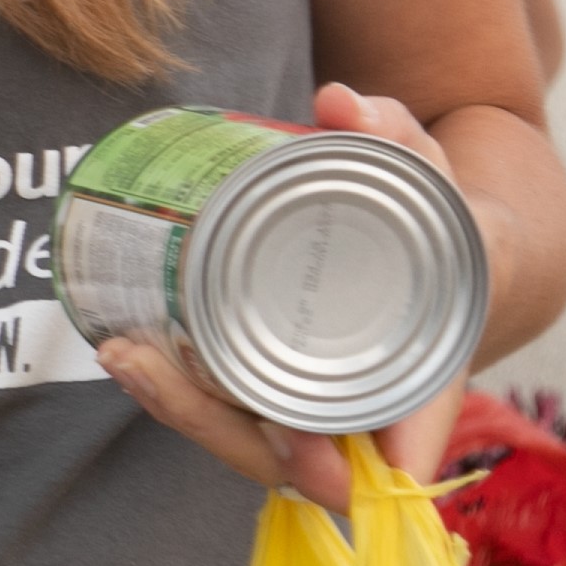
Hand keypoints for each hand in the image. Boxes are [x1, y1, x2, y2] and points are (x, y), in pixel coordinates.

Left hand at [102, 81, 470, 509]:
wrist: (445, 251)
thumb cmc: (440, 222)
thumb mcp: (430, 178)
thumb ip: (396, 136)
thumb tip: (339, 101)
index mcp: (418, 383)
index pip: (392, 451)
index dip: (344, 463)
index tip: (303, 450)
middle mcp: (359, 409)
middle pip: (285, 452)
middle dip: (212, 421)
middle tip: (144, 362)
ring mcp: (312, 405)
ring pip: (242, 433)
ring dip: (178, 406)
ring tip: (120, 352)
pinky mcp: (273, 387)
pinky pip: (225, 407)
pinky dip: (177, 389)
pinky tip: (122, 349)